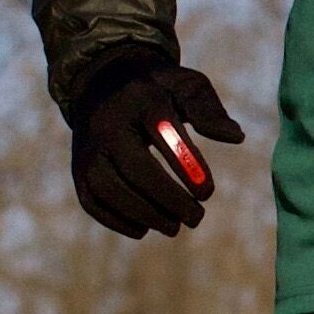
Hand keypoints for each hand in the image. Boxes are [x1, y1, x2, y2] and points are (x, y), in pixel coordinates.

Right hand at [67, 59, 242, 240]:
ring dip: (144, 214)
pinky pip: (91, 201)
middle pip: (135, 167)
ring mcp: (88, 148)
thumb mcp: (186, 85)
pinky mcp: (77, 169)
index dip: (186, 163)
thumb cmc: (157, 90)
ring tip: (174, 227)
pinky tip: (143, 229)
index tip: (207, 193)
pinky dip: (117, 220)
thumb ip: (209, 110)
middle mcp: (108, 123)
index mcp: (140, 98)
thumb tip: (236, 137)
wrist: (102, 84)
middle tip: (196, 218)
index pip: (162, 129)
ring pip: (110, 188)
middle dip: (168, 198)